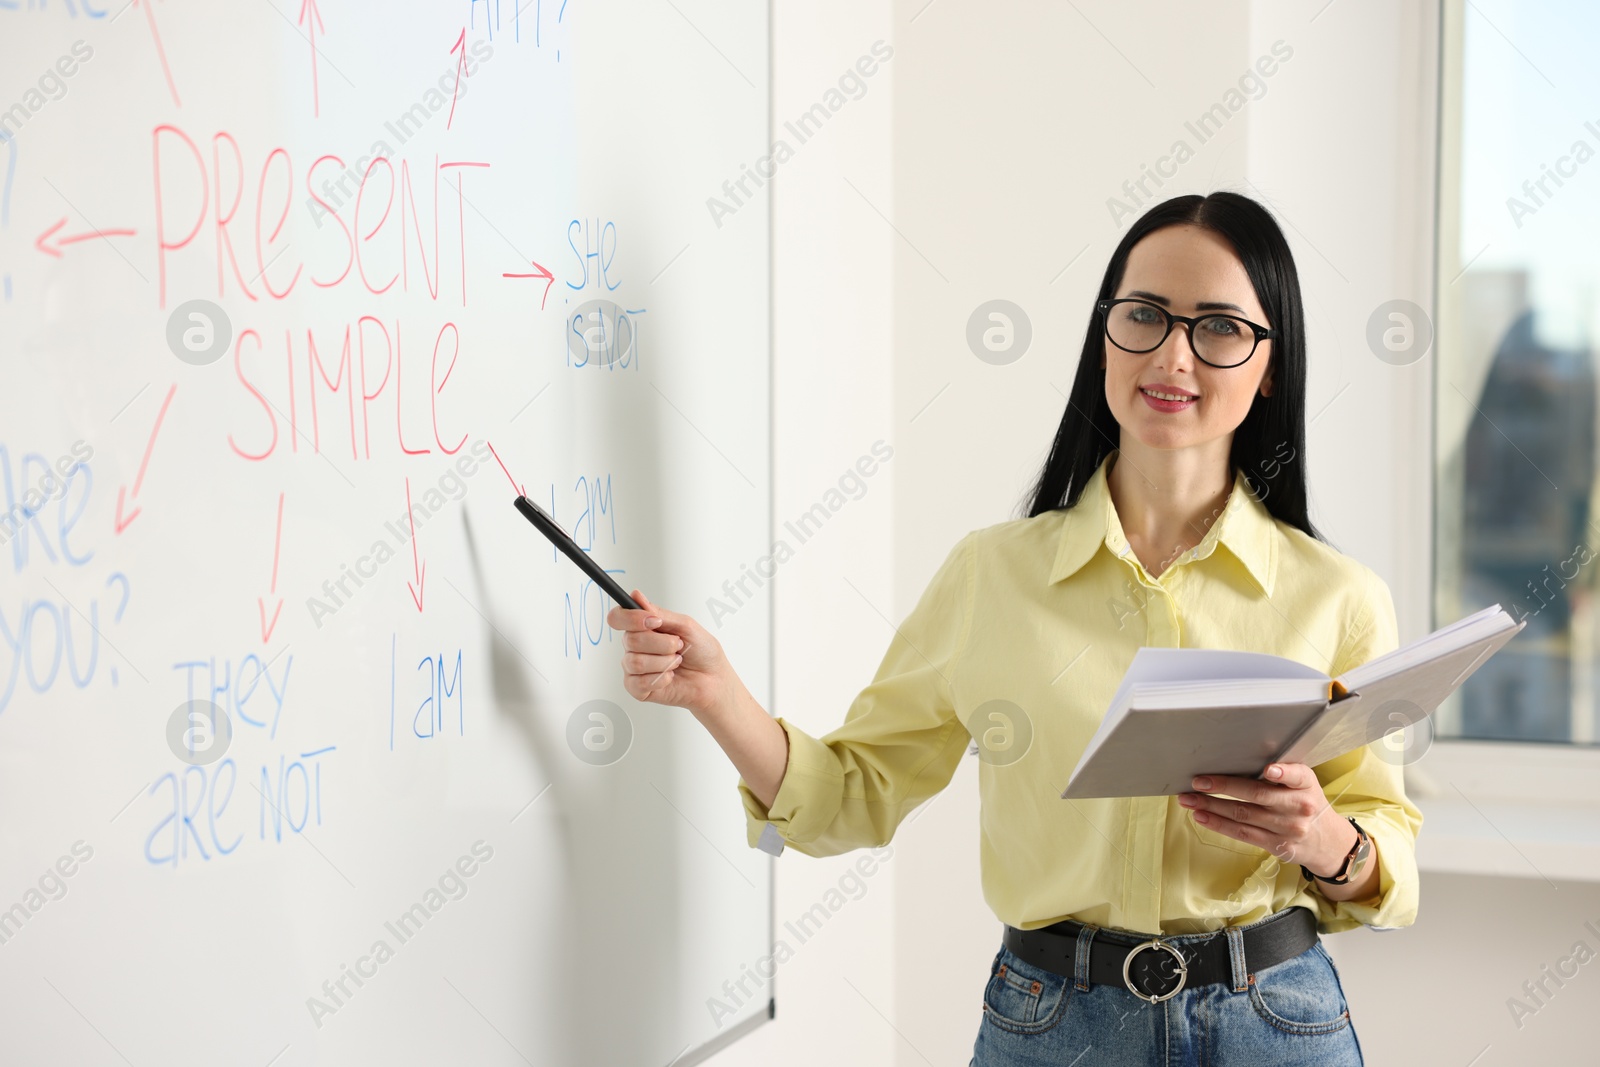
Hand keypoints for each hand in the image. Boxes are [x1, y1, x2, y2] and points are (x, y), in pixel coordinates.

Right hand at [606, 590, 735, 715]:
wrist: (714, 678)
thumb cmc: (702, 651)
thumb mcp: (685, 625)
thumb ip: (658, 613)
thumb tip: (636, 596)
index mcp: (642, 627)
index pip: (618, 618)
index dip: (631, 618)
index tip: (654, 621)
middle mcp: (635, 646)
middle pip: (630, 640)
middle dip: (662, 643)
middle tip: (678, 646)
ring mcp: (634, 668)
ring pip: (636, 662)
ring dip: (664, 662)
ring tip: (677, 662)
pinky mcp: (638, 688)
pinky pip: (639, 682)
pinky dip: (662, 678)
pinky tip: (671, 676)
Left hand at [1178, 762, 1355, 875]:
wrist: (1327, 841)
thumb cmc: (1305, 802)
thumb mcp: (1303, 783)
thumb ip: (1281, 771)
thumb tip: (1237, 757)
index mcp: (1306, 784)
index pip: (1297, 776)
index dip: (1283, 772)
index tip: (1269, 770)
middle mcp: (1299, 806)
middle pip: (1257, 795)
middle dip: (1223, 787)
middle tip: (1198, 781)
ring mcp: (1288, 828)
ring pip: (1244, 815)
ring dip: (1212, 806)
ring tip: (1189, 799)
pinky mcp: (1277, 845)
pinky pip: (1243, 834)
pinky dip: (1219, 824)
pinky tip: (1202, 816)